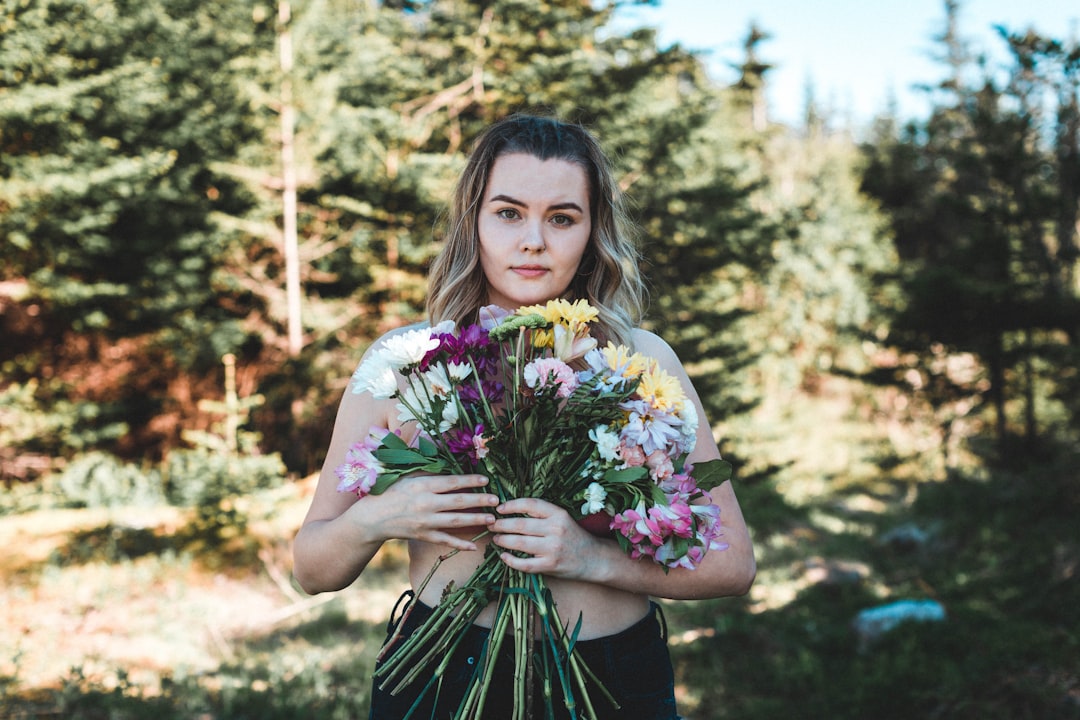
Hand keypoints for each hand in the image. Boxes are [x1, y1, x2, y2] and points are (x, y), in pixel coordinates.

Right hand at [356, 473, 499, 550]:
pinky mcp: (422, 535)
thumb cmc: (391, 492)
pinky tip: (473, 546)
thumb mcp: (408, 476)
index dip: (471, 481)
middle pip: (458, 501)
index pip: (452, 482)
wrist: (371, 517)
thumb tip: (450, 462)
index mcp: (422, 485)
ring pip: (455, 521)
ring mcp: (424, 521)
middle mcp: (425, 503)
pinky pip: (444, 540)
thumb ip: (429, 471)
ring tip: (491, 519)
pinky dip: (459, 544)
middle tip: (496, 500)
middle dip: (479, 500)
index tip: (486, 480)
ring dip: (475, 520)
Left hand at [490, 498, 601, 579]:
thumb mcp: (562, 518)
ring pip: (519, 542)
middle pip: (520, 524)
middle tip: (492, 524)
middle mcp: (555, 529)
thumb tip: (511, 510)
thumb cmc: (574, 536)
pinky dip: (510, 560)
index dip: (511, 505)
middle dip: (501, 524)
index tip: (500, 508)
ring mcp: (552, 548)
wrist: (594, 558)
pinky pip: (524, 564)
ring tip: (496, 538)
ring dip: (503, 540)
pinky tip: (503, 556)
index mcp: (558, 514)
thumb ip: (542, 514)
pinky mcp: (550, 565)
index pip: (530, 504)